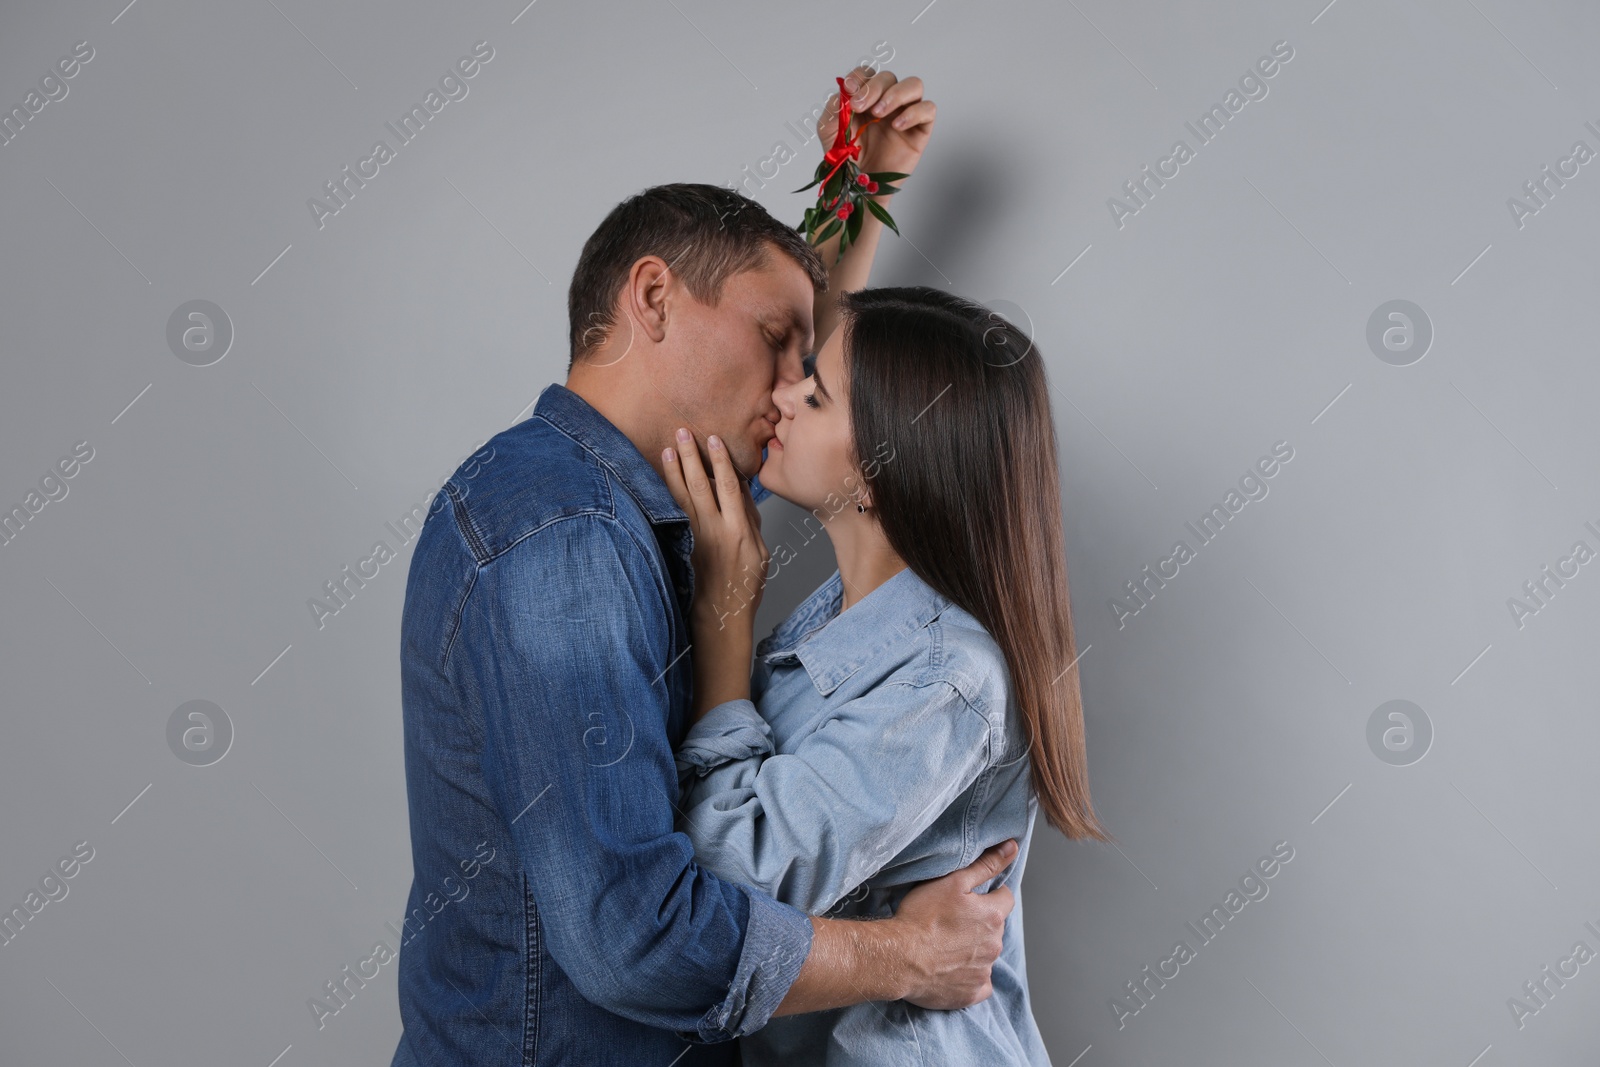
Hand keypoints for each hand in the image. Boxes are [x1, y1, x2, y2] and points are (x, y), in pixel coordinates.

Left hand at [661, 429, 769, 633]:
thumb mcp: (760, 553)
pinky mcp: (683, 545)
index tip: (712, 440)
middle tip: (682, 433)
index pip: (730, 487)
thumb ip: (751, 520)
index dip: (721, 461)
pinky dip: (668, 493)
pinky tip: (662, 479)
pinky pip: (675, 513)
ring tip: (668, 449)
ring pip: (683, 497)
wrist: (720, 615)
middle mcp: (715, 531)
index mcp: (738, 531)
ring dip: (674, 470)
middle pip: (702, 485)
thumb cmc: (744, 586)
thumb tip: (742, 492)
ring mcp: (696, 538)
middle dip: (691, 457)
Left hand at [818, 66, 936, 181]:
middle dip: (873, 87)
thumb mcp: (829, 132)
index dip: (860, 77)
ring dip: (896, 93)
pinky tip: (897, 125)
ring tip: (879, 113)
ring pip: (914, 85)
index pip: (868, 74)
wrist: (860, 187)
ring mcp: (905, 114)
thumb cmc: (847, 160)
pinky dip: (914, 112)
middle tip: (859, 106)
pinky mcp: (920, 130)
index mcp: (865, 99)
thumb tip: (844, 92)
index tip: (850, 90)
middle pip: (889, 77)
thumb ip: (833, 109)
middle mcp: (887, 102)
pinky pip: (928, 109)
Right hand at [890, 840, 1017, 1009]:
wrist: (899, 958)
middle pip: (995, 928)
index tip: (969, 899)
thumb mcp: (952, 881)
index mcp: (993, 916)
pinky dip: (970, 976)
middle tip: (952, 922)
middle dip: (980, 923)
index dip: (989, 895)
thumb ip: (986, 865)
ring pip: (986, 954)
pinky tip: (951, 968)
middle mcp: (994, 945)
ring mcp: (984, 971)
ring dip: (973, 949)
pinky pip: (980, 983)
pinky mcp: (972, 992)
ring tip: (945, 945)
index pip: (1006, 898)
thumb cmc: (922, 917)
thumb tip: (1012, 848)